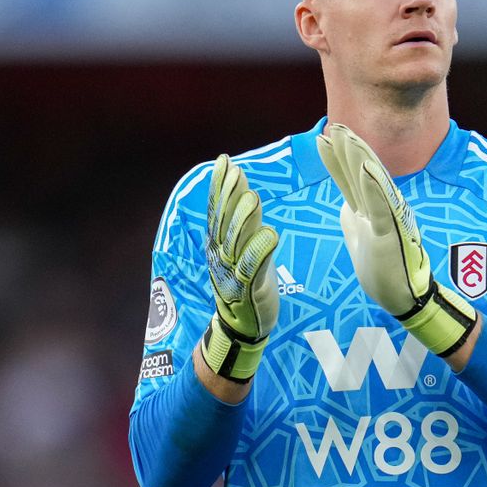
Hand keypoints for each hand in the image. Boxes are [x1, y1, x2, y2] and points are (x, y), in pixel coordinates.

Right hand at [199, 154, 279, 381]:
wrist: (242, 324)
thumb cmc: (244, 280)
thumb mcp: (241, 248)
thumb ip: (242, 221)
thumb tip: (243, 187)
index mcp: (218, 244)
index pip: (217, 210)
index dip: (220, 186)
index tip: (224, 162)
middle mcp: (221, 256)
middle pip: (224, 222)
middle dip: (230, 196)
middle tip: (236, 171)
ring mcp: (233, 273)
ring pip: (236, 243)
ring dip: (243, 220)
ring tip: (252, 198)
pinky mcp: (249, 290)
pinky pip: (252, 269)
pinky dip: (259, 252)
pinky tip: (269, 234)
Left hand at [317, 124, 476, 355]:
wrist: (402, 299)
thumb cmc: (384, 272)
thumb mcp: (359, 240)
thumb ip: (353, 220)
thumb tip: (344, 203)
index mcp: (369, 211)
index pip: (350, 179)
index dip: (336, 159)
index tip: (323, 137)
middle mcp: (380, 209)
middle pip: (360, 172)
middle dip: (346, 148)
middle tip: (334, 125)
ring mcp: (387, 218)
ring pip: (371, 181)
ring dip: (359, 157)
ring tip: (346, 135)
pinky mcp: (391, 232)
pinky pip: (381, 205)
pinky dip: (374, 185)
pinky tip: (366, 167)